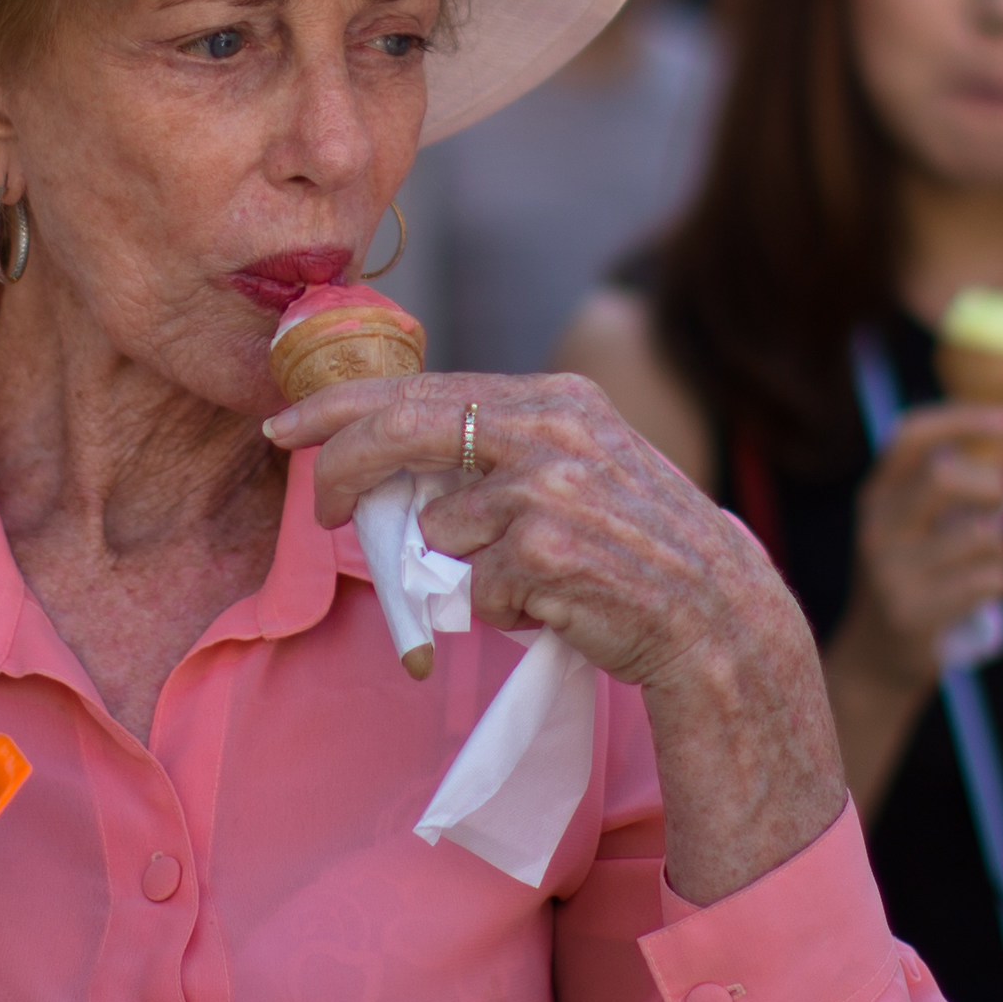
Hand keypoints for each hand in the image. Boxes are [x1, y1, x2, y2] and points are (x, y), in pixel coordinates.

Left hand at [267, 371, 846, 902]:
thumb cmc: (634, 550)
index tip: (285, 426)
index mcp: (555, 398)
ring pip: (441, 530)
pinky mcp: (547, 551)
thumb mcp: (578, 468)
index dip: (341, 405)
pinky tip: (554, 607)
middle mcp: (553, 429)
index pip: (422, 385)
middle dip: (343, 468)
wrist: (716, 616)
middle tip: (316, 506)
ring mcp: (550, 488)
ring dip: (467, 570)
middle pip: (404, 430)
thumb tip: (391, 460)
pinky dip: (500, 611)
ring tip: (530, 582)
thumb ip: (499, 450)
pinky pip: (475, 590)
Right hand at [834, 404, 1002, 692]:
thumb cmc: (915, 576)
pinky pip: (987, 581)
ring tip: (980, 564)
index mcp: (875, 495)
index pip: (910, 435)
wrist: (875, 656)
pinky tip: (971, 596)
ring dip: (999, 547)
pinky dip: (995, 585)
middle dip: (991, 486)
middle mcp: (875, 527)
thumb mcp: (921, 522)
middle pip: (942, 475)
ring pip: (981, 535)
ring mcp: (890, 571)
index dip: (964, 419)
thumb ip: (963, 479)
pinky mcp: (913, 612)